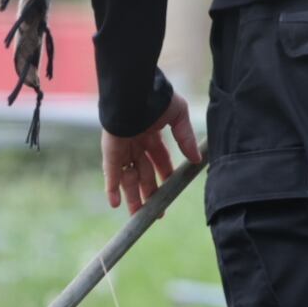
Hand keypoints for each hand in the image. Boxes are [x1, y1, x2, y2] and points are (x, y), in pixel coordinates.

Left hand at [103, 91, 202, 212]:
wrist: (134, 90)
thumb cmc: (156, 98)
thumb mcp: (178, 116)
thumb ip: (185, 138)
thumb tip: (196, 159)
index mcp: (152, 134)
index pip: (159, 160)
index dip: (165, 177)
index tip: (170, 193)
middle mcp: (136, 143)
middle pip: (143, 174)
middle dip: (149, 193)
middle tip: (155, 212)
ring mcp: (122, 148)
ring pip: (127, 178)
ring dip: (132, 197)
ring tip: (137, 216)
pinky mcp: (110, 151)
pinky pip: (111, 173)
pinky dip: (112, 188)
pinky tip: (115, 204)